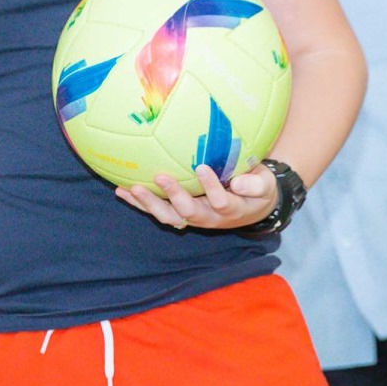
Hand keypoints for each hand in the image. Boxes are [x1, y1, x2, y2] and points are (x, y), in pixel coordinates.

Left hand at [116, 163, 276, 230]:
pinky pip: (158, 211)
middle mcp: (208, 218)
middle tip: (160, 176)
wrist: (251, 208)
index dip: (211, 187)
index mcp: (231, 209)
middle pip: (188, 213)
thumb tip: (237, 183)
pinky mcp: (180, 214)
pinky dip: (140, 203)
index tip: (201, 167)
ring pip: (168, 216)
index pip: (221, 202)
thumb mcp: (265, 185)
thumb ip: (255, 184)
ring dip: (149, 204)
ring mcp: (193, 218)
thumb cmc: (257, 191)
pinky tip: (121, 191)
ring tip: (130, 188)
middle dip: (173, 196)